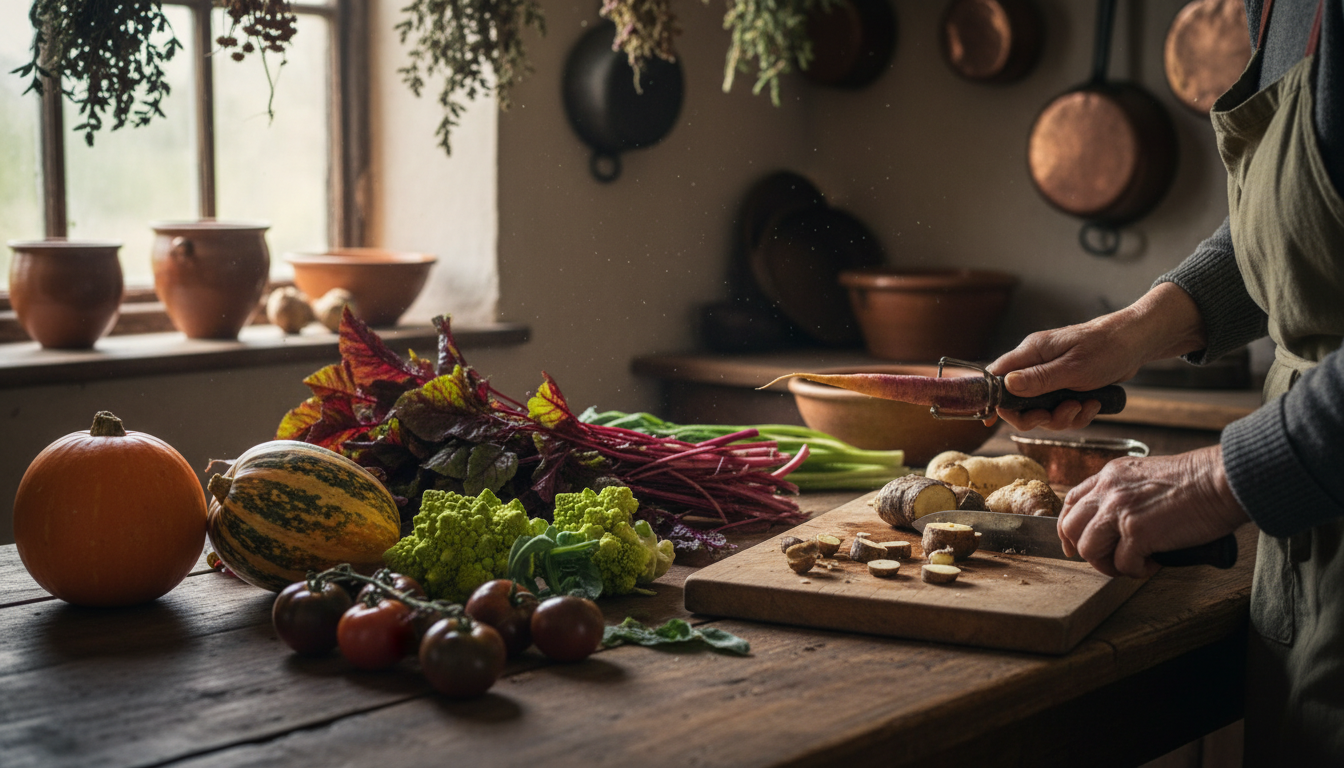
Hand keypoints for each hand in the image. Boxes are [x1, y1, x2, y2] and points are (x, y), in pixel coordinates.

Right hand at [987, 283, 1207, 430]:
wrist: (1137, 343)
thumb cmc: (1107, 347)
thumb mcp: (1074, 367)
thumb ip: (1039, 379)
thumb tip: (1006, 385)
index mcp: (1031, 353)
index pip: (997, 376)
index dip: (995, 399)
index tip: (1001, 417)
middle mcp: (1036, 365)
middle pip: (1017, 402)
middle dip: (1038, 417)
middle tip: (1061, 414)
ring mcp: (1051, 377)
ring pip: (1041, 410)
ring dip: (1062, 417)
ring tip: (1084, 406)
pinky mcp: (1066, 387)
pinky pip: (1060, 411)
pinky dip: (1076, 414)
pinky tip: (1092, 405)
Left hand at [1057, 446, 1248, 578]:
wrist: (1220, 481)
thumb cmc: (1196, 481)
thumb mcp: (1146, 474)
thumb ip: (1124, 492)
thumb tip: (1116, 524)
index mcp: (1109, 475)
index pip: (1071, 501)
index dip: (1068, 528)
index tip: (1074, 545)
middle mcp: (1108, 490)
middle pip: (1070, 527)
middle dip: (1085, 551)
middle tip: (1108, 560)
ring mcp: (1119, 511)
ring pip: (1089, 549)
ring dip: (1108, 564)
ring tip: (1132, 564)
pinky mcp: (1137, 532)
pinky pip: (1122, 564)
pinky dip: (1137, 571)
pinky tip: (1154, 563)